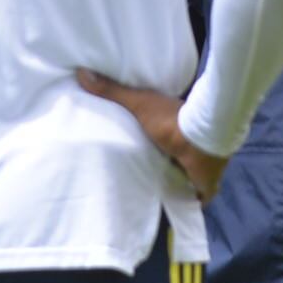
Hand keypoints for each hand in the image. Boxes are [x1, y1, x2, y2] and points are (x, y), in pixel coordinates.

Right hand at [74, 69, 224, 201]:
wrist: (201, 143)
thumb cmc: (172, 121)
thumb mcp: (138, 103)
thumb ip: (112, 92)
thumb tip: (80, 72)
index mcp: (171, 127)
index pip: (156, 136)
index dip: (146, 141)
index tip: (130, 147)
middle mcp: (186, 147)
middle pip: (167, 159)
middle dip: (156, 166)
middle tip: (133, 175)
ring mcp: (195, 168)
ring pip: (180, 178)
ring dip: (169, 185)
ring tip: (145, 196)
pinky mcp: (201, 186)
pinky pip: (191, 198)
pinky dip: (183, 203)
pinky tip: (169, 211)